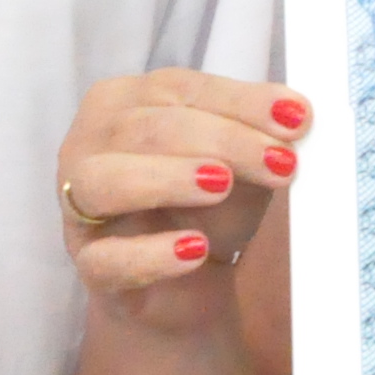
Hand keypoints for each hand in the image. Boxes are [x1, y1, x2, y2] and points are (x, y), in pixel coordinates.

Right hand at [57, 69, 307, 323]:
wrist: (183, 285)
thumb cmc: (204, 206)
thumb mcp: (238, 160)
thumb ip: (259, 132)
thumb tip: (295, 114)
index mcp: (124, 101)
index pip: (179, 90)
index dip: (239, 102)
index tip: (296, 119)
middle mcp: (89, 144)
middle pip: (145, 129)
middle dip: (221, 140)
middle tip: (279, 162)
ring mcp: (77, 207)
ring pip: (104, 181)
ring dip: (167, 179)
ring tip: (222, 186)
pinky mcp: (87, 265)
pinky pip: (106, 259)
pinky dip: (152, 254)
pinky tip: (196, 249)